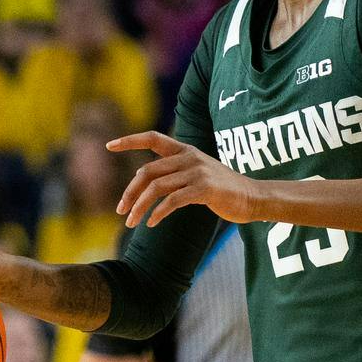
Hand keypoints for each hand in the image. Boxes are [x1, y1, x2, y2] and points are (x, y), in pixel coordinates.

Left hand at [110, 133, 260, 228]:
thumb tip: (145, 182)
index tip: (109, 146)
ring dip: (139, 207)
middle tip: (121, 210)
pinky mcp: (204, 189)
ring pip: (156, 188)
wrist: (252, 198)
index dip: (129, 140)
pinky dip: (158, 213)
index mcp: (185, 150)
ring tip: (130, 222)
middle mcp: (189, 157)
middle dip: (130, 192)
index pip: (152, 138)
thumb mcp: (197, 173)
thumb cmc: (222, 190)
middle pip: (147, 171)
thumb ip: (174, 172)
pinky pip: (172, 201)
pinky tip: (152, 224)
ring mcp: (197, 172)